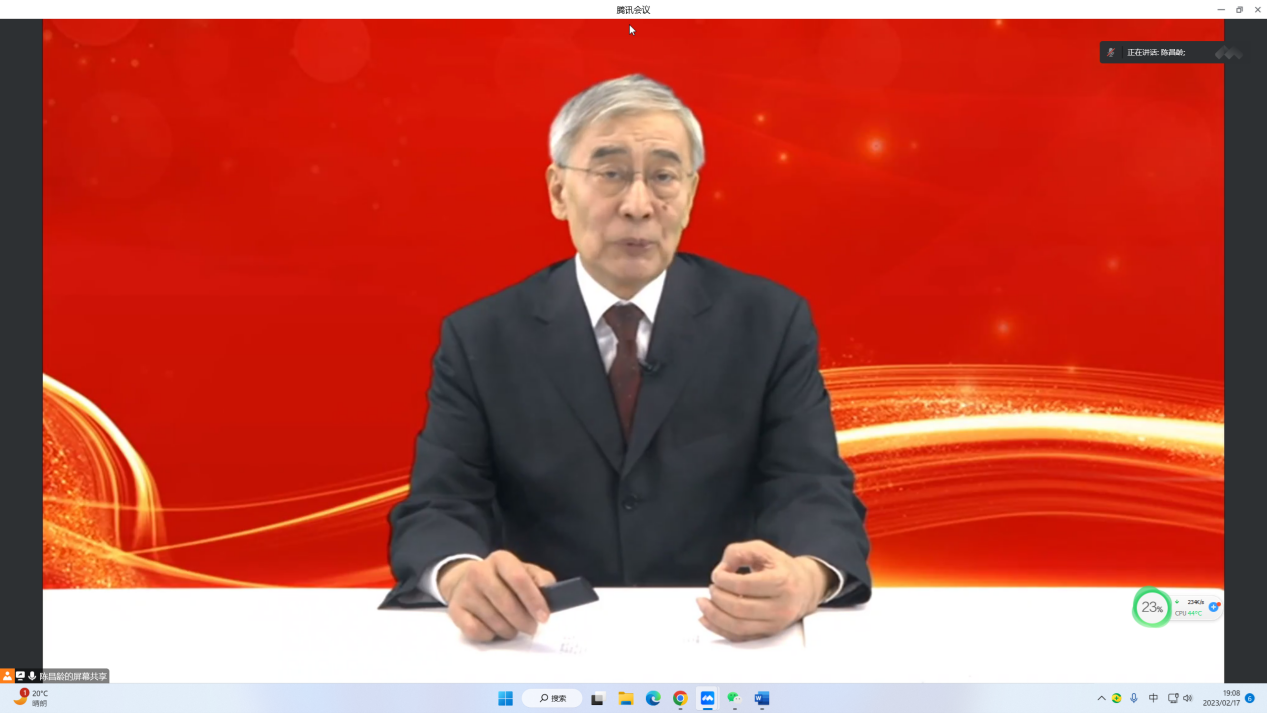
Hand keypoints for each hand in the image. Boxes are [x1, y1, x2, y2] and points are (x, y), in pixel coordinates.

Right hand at [439, 550, 556, 641]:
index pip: (519, 579)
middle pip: (506, 603)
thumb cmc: (503, 579)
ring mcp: (465, 591)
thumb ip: (540, 578)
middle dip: (523, 621)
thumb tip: (550, 591)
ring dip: (509, 630)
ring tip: (513, 627)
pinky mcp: (455, 610)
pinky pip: (476, 631)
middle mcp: (479, 571)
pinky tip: (493, 629)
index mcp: (500, 559)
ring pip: (493, 620)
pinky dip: (489, 635)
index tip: (544, 617)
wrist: (465, 580)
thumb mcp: (524, 571)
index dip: (533, 600)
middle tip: (531, 628)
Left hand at [697, 540, 833, 641]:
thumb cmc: (781, 567)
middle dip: (717, 598)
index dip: (723, 580)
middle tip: (712, 588)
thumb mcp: (762, 549)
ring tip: (702, 603)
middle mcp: (780, 606)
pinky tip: (706, 619)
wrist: (805, 588)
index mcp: (781, 581)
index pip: (744, 586)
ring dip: (714, 616)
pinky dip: (719, 629)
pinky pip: (740, 637)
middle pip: (739, 608)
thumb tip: (721, 571)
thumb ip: (738, 552)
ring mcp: (775, 623)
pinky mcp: (768, 633)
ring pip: (737, 626)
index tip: (717, 575)